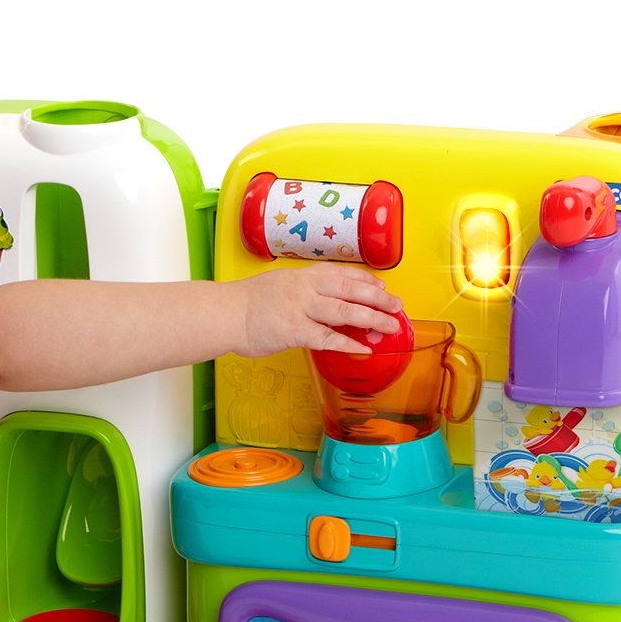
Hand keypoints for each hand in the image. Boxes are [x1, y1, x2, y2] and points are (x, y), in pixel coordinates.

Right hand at [233, 263, 403, 358]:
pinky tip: (363, 348)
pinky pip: (328, 337)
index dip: (365, 280)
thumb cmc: (244, 303)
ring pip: (345, 310)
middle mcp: (305, 288)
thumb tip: (317, 305)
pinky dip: (348, 342)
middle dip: (378, 298)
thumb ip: (300, 294)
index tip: (382, 286)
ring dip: (372, 318)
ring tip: (390, 327)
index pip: (342, 273)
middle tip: (397, 306)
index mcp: (302, 276)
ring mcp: (301, 308)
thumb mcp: (277, 286)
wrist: (223, 313)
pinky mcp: (295, 330)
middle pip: (351, 289)